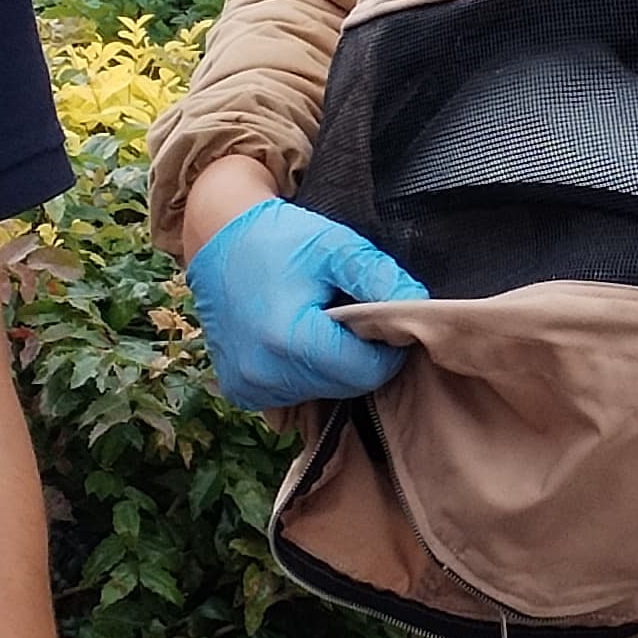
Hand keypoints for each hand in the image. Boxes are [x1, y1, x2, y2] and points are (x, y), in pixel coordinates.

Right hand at [185, 197, 426, 413]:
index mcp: (289, 340)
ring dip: (332, 368)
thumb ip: (379, 278)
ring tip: (321, 324)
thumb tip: (418, 308)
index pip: (366, 371)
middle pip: (344, 387)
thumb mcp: (335, 246)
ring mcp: (248, 388)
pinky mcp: (239, 392)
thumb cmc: (281, 238)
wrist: (219, 238)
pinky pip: (291, 399)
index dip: (387, 348)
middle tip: (354, 318)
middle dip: (359, 357)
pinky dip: (305, 375)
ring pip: (320, 395)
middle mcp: (264, 375)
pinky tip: (298, 342)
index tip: (383, 320)